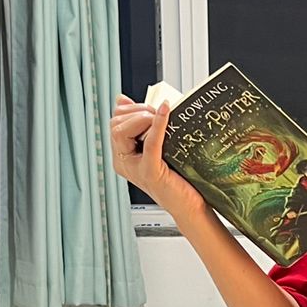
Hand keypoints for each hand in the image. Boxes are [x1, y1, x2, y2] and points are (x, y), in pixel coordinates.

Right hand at [110, 93, 208, 224]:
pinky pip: (149, 144)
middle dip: (137, 112)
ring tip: (161, 119)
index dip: (131, 110)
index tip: (151, 109)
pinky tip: (164, 112)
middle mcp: (124, 163)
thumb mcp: (157, 146)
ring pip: (122, 132)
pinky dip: (157, 125)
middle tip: (157, 114)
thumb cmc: (178, 178)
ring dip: (143, 118)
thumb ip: (142, 125)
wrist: (191, 206)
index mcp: (123, 155)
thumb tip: (122, 99)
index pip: (114, 122)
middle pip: (115, 125)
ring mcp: (135, 168)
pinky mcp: (150, 173)